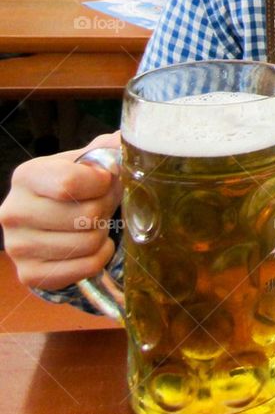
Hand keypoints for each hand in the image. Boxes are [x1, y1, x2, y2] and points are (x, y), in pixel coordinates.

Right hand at [0, 132, 122, 289]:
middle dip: (105, 210)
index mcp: (26, 176)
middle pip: (86, 216)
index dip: (101, 183)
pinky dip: (99, 257)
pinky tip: (92, 247)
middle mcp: (13, 211)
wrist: (49, 227)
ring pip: (88, 243)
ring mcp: (18, 247)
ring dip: (102, 234)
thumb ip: (105, 150)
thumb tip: (123, 139)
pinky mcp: (31, 274)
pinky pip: (86, 267)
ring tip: (94, 225)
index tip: (104, 180)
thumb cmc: (71, 192)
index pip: (69, 183)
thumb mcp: (83, 165)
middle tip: (102, 206)